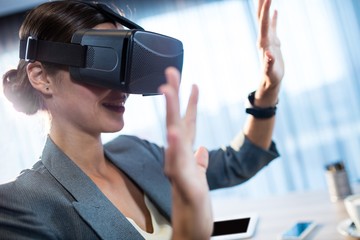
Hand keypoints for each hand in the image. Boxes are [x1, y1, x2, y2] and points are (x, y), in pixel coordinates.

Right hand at [159, 67, 212, 239]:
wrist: (192, 228)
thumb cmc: (195, 202)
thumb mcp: (200, 177)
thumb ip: (199, 161)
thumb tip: (202, 148)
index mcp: (185, 154)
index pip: (188, 124)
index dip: (190, 103)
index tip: (194, 84)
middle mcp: (178, 158)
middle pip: (176, 121)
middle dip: (174, 95)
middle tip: (171, 72)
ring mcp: (178, 169)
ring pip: (173, 137)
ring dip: (170, 113)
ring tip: (167, 90)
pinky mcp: (182, 183)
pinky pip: (177, 163)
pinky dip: (174, 147)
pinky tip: (174, 132)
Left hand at [255, 0, 283, 106]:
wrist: (270, 82)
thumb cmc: (271, 78)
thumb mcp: (270, 72)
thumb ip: (268, 64)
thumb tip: (269, 54)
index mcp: (263, 43)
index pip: (263, 24)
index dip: (265, 11)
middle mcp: (263, 39)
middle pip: (261, 18)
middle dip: (262, 4)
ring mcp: (268, 40)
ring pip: (265, 20)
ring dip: (265, 8)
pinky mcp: (273, 42)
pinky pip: (273, 26)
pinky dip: (273, 17)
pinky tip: (275, 10)